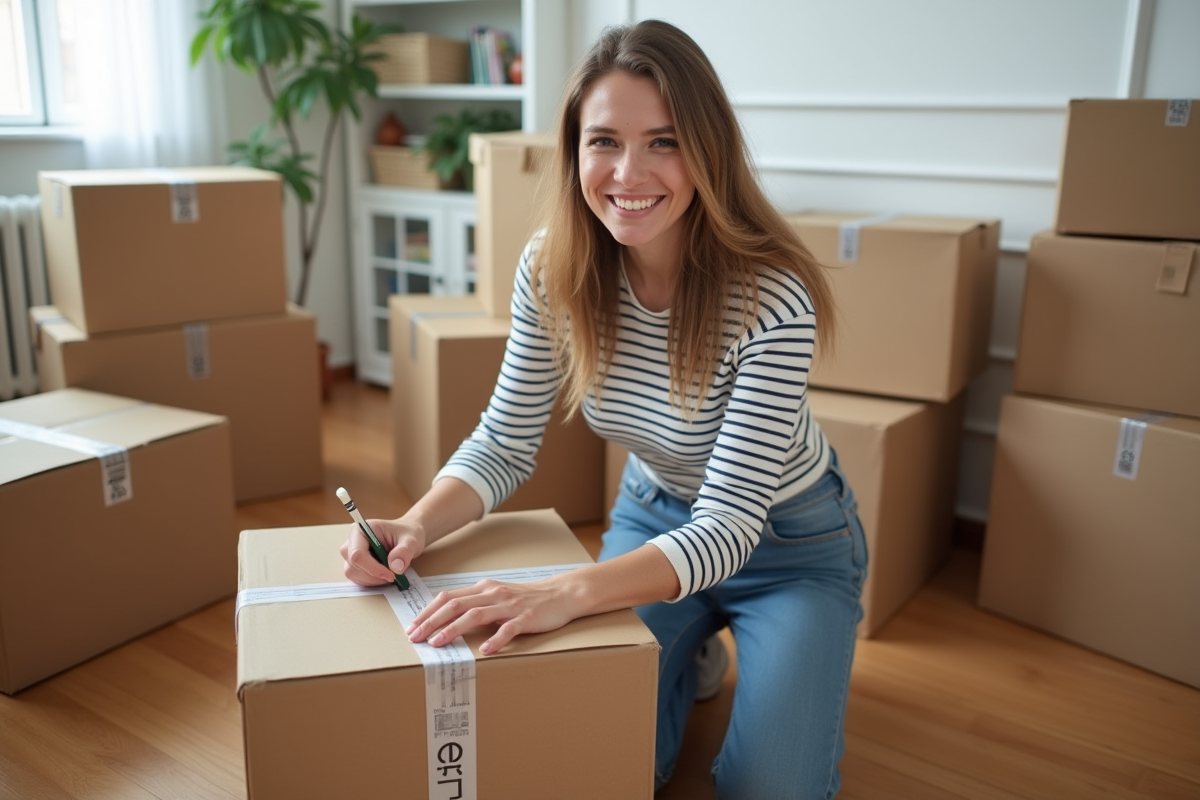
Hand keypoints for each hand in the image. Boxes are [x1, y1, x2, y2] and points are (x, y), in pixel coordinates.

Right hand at [340, 518, 425, 585]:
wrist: (406, 537)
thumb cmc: (406, 534)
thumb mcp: (411, 541)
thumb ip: (404, 552)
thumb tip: (395, 567)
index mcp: (360, 530)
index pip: (358, 554)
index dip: (373, 568)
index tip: (391, 575)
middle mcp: (351, 541)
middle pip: (353, 565)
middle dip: (374, 574)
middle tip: (394, 574)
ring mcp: (350, 554)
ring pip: (353, 574)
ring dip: (373, 579)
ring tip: (390, 571)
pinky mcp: (353, 565)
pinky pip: (357, 579)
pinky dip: (372, 581)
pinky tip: (384, 574)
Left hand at [406, 576, 581, 654]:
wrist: (562, 594)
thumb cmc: (528, 598)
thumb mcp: (498, 596)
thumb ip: (477, 604)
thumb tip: (448, 617)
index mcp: (484, 589)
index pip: (448, 597)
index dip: (428, 612)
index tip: (412, 627)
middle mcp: (493, 594)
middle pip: (456, 605)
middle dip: (432, 621)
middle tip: (415, 637)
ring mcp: (510, 605)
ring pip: (476, 615)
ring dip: (453, 629)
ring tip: (438, 643)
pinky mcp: (526, 617)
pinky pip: (508, 629)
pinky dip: (496, 639)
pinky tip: (485, 651)